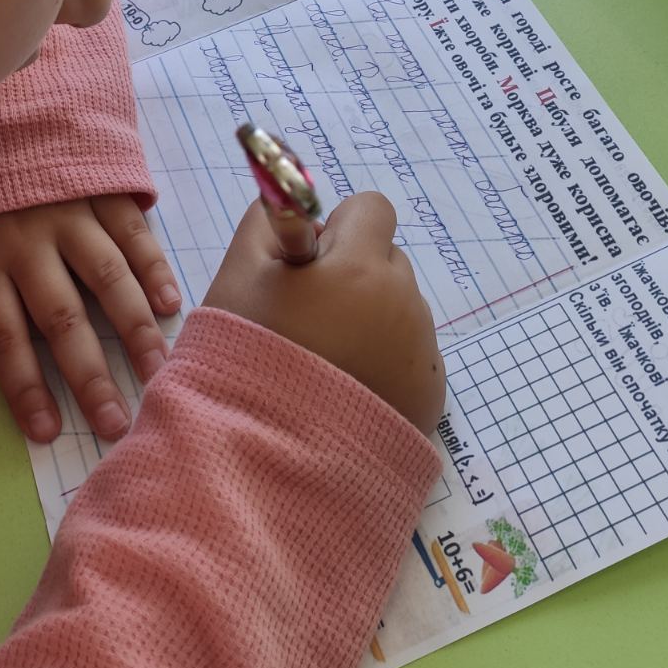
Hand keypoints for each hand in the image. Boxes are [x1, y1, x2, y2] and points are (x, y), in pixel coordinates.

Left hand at [0, 195, 180, 443]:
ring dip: (134, 329)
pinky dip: (154, 268)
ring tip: (156, 373)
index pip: (3, 336)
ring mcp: (71, 213)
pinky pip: (134, 234)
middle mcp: (28, 242)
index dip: (24, 386)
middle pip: (61, 318)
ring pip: (107, 279)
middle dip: (89, 375)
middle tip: (116, 423)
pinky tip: (170, 306)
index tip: (47, 431)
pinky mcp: (102, 188)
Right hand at [203, 193, 444, 432]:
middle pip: (386, 261)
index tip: (308, 268)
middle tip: (309, 320)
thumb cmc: (249, 358)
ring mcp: (423, 351)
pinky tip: (344, 392)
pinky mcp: (431, 394)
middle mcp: (404, 301)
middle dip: (354, 276)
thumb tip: (295, 210)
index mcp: (361, 265)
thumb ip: (265, 224)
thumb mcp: (236, 278)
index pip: (371, 209)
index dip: (338, 231)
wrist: (272, 458)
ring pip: (398, 310)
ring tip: (322, 365)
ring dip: (368, 322)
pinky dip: (383, 364)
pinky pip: (410, 356)